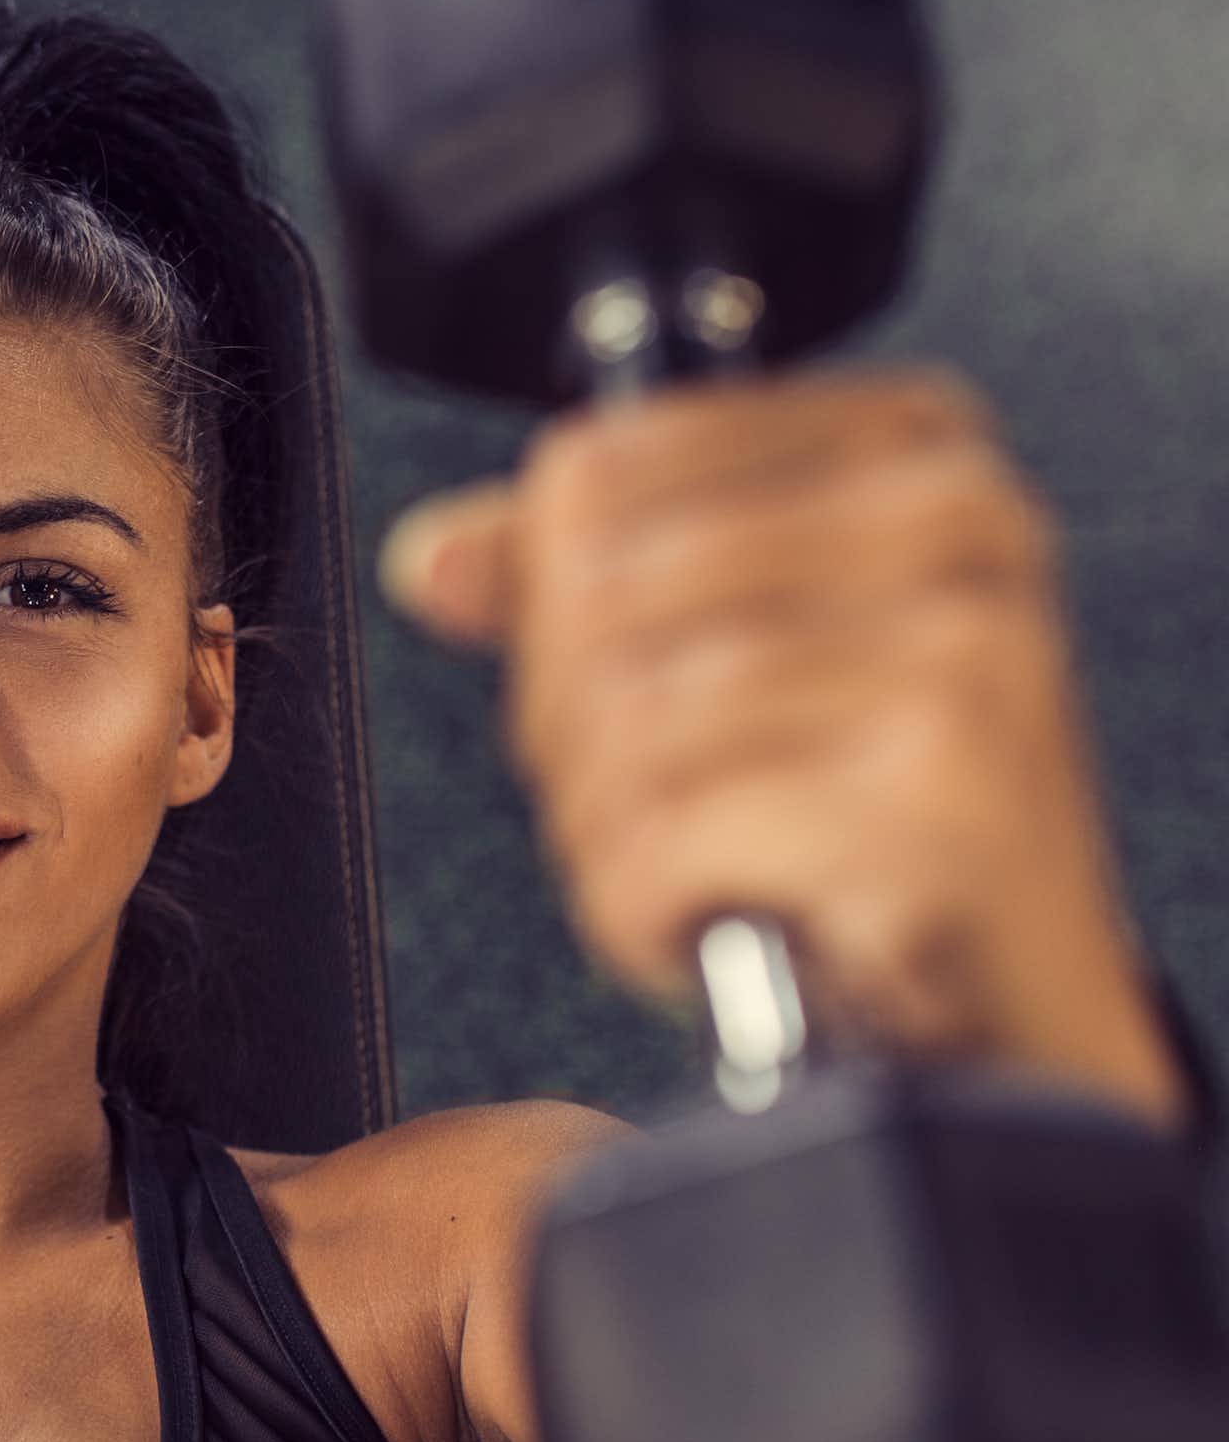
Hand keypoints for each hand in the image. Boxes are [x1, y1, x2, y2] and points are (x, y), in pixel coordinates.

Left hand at [374, 364, 1187, 1128]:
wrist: (1009, 994)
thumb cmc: (868, 819)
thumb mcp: (734, 655)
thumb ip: (580, 583)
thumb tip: (432, 560)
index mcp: (906, 447)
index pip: (598, 471)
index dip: (538, 607)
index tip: (587, 688)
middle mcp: (957, 521)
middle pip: (599, 597)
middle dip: (564, 738)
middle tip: (625, 808)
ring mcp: (965, 653)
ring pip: (629, 722)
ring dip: (601, 835)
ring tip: (669, 871)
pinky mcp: (943, 794)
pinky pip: (673, 837)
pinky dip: (638, 909)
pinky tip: (695, 925)